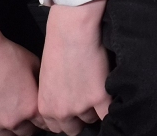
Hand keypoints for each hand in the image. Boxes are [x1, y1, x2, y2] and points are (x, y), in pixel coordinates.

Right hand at [0, 0, 43, 135]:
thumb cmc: (7, 56)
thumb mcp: (36, 65)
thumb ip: (41, 84)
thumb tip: (46, 91)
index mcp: (32, 108)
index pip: (45, 124)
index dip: (46, 119)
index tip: (44, 116)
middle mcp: (14, 121)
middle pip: (27, 133)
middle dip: (30, 126)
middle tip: (28, 117)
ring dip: (12, 130)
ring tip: (12, 120)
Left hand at [37, 0, 110, 133]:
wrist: (72, 30)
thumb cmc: (58, 47)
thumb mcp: (47, 80)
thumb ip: (54, 99)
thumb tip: (67, 106)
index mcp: (46, 107)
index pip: (58, 128)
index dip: (68, 118)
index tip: (75, 110)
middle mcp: (61, 111)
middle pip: (75, 128)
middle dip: (81, 116)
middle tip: (87, 99)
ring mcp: (80, 106)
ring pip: (92, 118)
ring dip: (96, 107)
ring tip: (96, 87)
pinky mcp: (99, 97)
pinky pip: (108, 112)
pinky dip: (110, 104)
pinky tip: (109, 91)